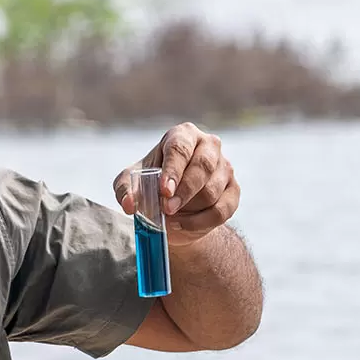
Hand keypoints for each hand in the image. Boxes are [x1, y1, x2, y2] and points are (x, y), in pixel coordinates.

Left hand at [113, 122, 239, 246]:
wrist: (175, 207)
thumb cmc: (152, 184)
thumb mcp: (131, 184)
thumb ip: (125, 190)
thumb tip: (129, 205)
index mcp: (183, 135)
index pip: (180, 148)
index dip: (173, 170)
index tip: (164, 191)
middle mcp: (209, 146)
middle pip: (202, 167)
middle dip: (184, 192)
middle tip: (167, 209)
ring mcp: (225, 167)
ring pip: (212, 191)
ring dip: (189, 210)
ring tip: (170, 218)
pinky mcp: (234, 190)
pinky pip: (222, 210)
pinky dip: (201, 223)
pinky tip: (184, 225)